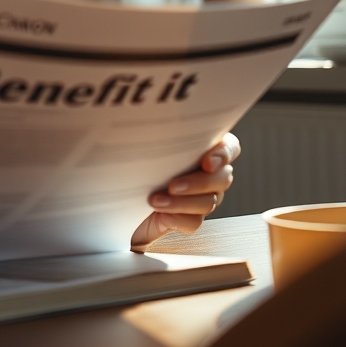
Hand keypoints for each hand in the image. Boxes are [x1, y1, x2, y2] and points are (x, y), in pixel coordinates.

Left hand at [130, 132, 240, 250]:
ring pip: (208, 202)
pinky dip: (177, 218)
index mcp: (201, 149)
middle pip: (222, 178)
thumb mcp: (140, 148)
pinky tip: (161, 215)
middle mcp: (206, 173)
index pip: (229, 146)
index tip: (207, 162)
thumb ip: (156, 137)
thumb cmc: (128, 167)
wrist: (116, 203)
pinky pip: (194, 221)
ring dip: (182, 202)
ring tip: (155, 201)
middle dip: (198, 183)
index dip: (224, 153)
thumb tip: (150, 124)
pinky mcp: (188, 218)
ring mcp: (200, 197)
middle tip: (173, 185)